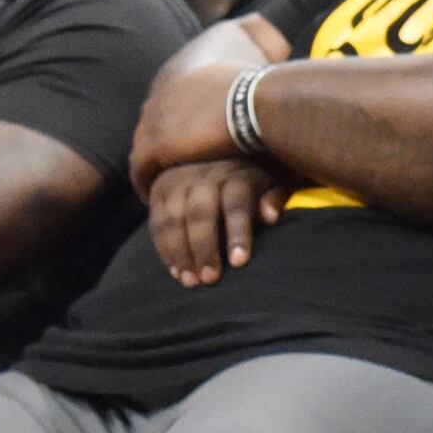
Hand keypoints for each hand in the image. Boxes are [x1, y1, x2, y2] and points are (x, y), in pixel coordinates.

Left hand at [130, 63, 257, 189]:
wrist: (260, 106)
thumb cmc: (271, 103)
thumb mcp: (252, 94)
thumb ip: (246, 100)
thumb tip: (262, 102)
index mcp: (190, 80)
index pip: (169, 103)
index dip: (172, 126)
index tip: (177, 144)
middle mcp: (169, 94)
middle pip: (150, 122)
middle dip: (153, 144)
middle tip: (159, 166)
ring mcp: (159, 118)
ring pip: (141, 146)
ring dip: (147, 166)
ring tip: (152, 187)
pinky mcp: (158, 144)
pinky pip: (140, 168)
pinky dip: (144, 183)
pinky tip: (151, 197)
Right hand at [147, 158, 287, 286]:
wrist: (220, 150)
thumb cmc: (257, 178)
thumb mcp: (275, 182)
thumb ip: (274, 198)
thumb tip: (270, 216)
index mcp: (238, 174)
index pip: (236, 204)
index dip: (237, 233)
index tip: (239, 263)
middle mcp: (205, 174)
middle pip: (200, 212)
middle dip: (204, 248)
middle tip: (210, 280)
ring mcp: (179, 179)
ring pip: (173, 218)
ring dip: (179, 253)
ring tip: (191, 282)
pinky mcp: (160, 188)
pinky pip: (157, 221)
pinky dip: (164, 249)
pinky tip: (176, 272)